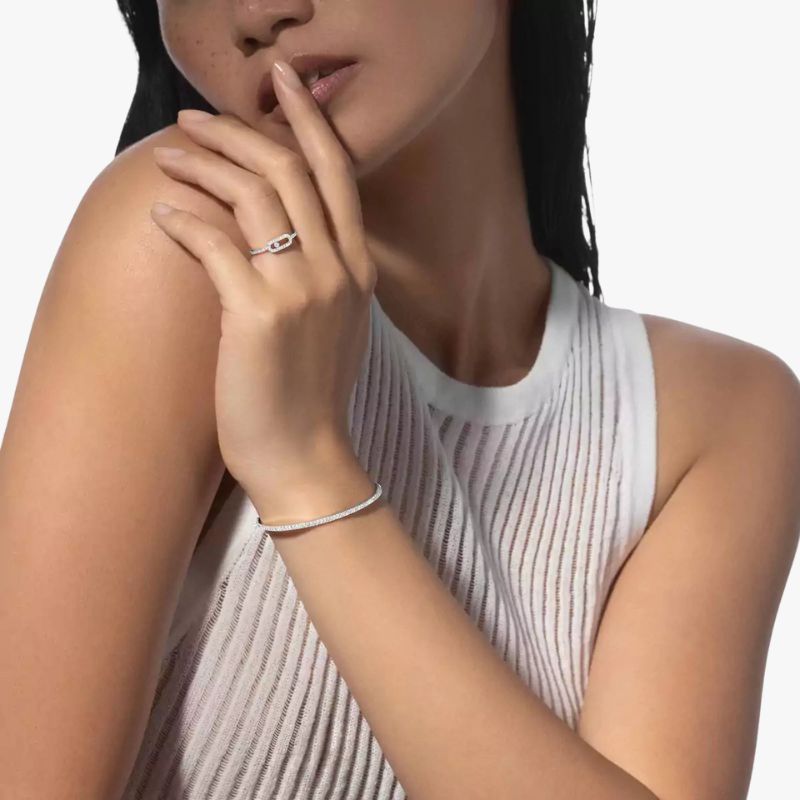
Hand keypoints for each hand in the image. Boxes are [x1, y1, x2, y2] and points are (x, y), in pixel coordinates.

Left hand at [149, 60, 375, 501]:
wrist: (306, 454)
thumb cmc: (311, 391)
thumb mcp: (335, 321)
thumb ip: (322, 269)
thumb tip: (281, 228)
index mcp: (357, 268)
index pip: (337, 173)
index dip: (308, 119)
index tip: (281, 82)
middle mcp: (337, 269)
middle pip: (288, 168)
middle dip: (238, 131)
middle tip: (195, 120)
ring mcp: (302, 289)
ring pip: (251, 194)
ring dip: (202, 166)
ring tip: (169, 158)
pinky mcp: (258, 313)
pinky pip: (214, 243)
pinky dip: (183, 220)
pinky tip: (161, 215)